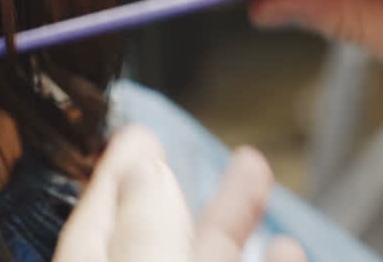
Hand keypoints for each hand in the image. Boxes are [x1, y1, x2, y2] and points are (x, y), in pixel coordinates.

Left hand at [53, 126, 306, 261]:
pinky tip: (287, 246)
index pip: (95, 226)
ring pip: (210, 260)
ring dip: (232, 214)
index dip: (115, 175)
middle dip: (173, 184)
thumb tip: (139, 166)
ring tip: (254, 164)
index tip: (137, 133)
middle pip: (155, 238)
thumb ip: (143, 229)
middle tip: (170, 135)